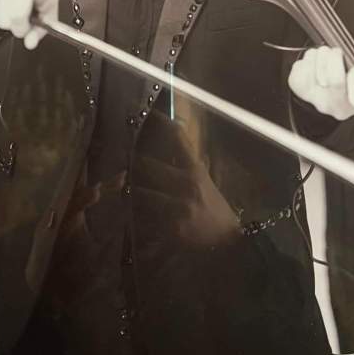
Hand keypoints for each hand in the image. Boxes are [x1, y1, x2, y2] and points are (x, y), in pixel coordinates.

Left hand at [133, 124, 239, 247]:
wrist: (229, 241)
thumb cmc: (217, 209)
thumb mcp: (208, 184)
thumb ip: (196, 165)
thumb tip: (188, 144)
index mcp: (195, 171)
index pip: (179, 141)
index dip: (164, 124)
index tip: (151, 113)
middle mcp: (186, 185)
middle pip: (149, 167)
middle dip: (135, 165)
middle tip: (125, 162)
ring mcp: (178, 207)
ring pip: (142, 194)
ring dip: (133, 194)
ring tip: (125, 192)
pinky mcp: (172, 229)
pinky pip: (147, 221)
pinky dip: (139, 221)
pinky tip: (135, 222)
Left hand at [288, 46, 353, 120]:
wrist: (323, 85)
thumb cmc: (349, 76)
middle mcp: (336, 107)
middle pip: (335, 80)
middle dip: (336, 58)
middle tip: (337, 52)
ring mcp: (315, 99)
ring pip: (316, 66)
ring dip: (322, 54)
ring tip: (326, 56)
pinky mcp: (298, 87)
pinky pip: (302, 64)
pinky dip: (309, 57)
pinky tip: (314, 63)